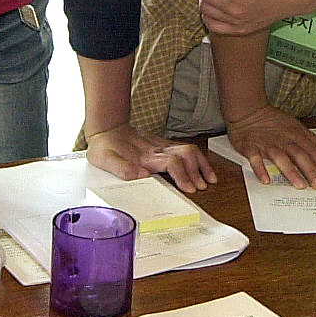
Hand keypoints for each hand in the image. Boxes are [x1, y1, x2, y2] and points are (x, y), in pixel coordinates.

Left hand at [86, 123, 217, 192]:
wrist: (106, 128)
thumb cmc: (105, 146)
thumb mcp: (105, 160)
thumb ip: (122, 168)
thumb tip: (143, 175)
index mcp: (145, 156)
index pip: (171, 163)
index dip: (182, 175)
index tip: (189, 188)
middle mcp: (156, 149)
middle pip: (186, 154)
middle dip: (197, 171)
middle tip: (202, 186)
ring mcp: (161, 145)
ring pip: (189, 150)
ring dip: (201, 164)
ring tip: (210, 178)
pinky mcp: (163, 144)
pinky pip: (185, 148)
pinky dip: (197, 158)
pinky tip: (202, 168)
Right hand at [225, 104, 315, 189]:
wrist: (248, 111)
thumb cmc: (271, 120)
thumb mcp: (294, 125)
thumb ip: (307, 138)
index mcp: (295, 134)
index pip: (312, 150)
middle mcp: (283, 139)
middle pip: (300, 155)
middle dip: (310, 171)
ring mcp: (267, 143)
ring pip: (281, 158)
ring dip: (291, 172)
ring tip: (300, 185)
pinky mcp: (250, 147)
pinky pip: (256, 159)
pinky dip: (261, 169)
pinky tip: (266, 180)